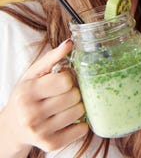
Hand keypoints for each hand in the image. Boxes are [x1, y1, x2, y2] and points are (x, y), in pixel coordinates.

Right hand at [0, 39, 87, 156]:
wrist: (13, 126)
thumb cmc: (27, 95)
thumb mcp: (34, 73)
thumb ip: (53, 57)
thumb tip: (70, 42)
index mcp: (28, 92)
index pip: (65, 81)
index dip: (68, 78)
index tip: (62, 80)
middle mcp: (31, 113)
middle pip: (74, 96)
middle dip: (74, 92)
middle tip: (66, 93)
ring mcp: (40, 131)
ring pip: (79, 112)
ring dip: (78, 106)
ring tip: (66, 105)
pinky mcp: (50, 144)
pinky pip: (81, 130)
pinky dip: (81, 123)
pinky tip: (70, 119)